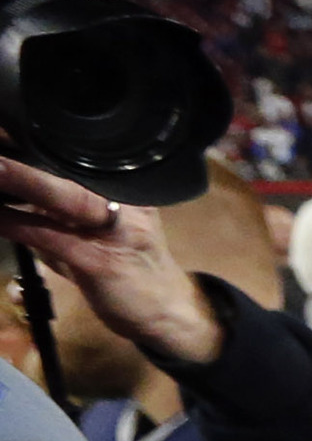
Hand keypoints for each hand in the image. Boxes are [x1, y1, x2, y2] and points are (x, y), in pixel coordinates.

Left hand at [0, 155, 224, 368]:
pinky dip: (18, 224)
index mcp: (125, 187)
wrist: (167, 311)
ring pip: (65, 197)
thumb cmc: (126, 268)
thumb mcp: (97, 230)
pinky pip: (52, 237)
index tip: (6, 129)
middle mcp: (125, 202)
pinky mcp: (101, 262)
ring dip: (23, 180)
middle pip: (73, 167)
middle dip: (30, 154)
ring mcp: (117, 231)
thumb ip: (57, 211)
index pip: (76, 154)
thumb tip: (9, 190)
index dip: (37, 139)